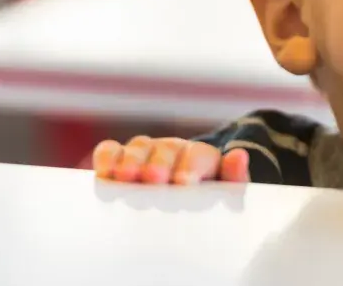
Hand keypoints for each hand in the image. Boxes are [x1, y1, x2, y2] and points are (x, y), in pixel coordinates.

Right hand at [92, 136, 249, 184]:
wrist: (183, 191)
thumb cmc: (204, 194)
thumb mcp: (224, 190)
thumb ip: (234, 178)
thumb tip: (239, 156)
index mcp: (202, 156)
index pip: (198, 157)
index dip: (190, 167)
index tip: (183, 182)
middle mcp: (172, 149)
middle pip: (166, 151)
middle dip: (160, 164)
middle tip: (154, 178)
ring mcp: (145, 151)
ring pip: (138, 149)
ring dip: (131, 161)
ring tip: (126, 177)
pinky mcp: (120, 157)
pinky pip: (110, 151)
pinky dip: (106, 158)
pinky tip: (103, 174)